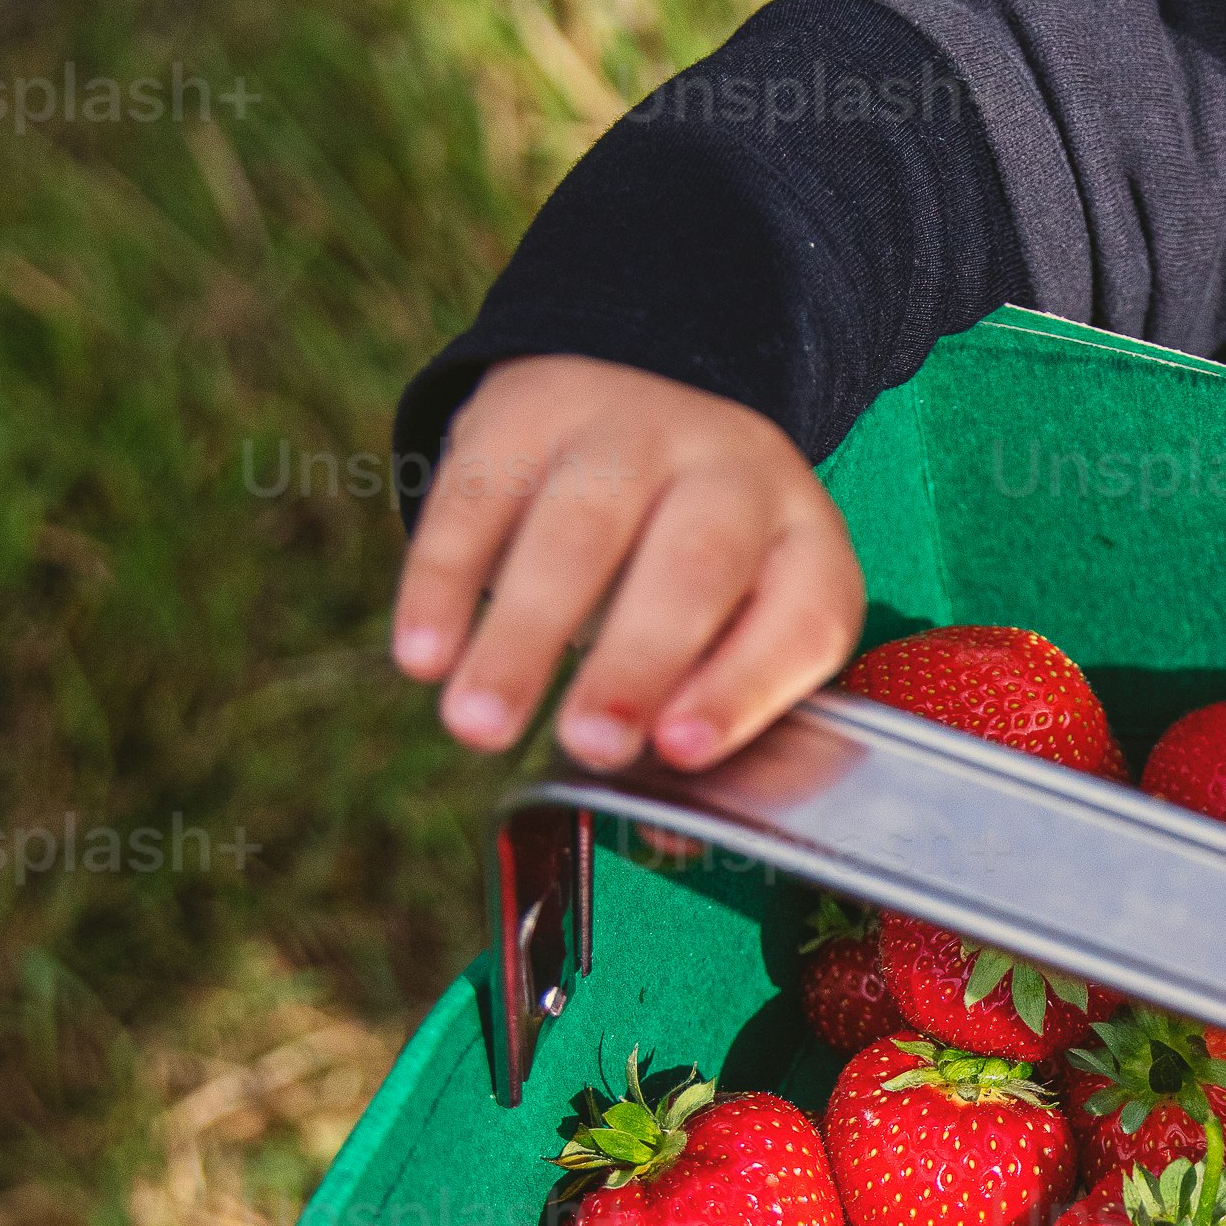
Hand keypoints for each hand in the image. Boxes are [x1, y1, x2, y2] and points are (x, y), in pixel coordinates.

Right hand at [389, 356, 865, 769]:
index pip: (802, 616)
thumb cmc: (690, 559)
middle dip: (637, 662)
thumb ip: (704, 719)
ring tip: (479, 726)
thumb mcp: (730, 622)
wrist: (632, 393)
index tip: (681, 750)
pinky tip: (423, 657)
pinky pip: (477, 497)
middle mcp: (728, 470)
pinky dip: (443, 583)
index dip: (747, 687)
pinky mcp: (526, 414)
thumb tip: (660, 832)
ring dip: (522, 636)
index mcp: (801, 540)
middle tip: (590, 744)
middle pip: (693, 565)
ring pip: (577, 530)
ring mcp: (627, 429)